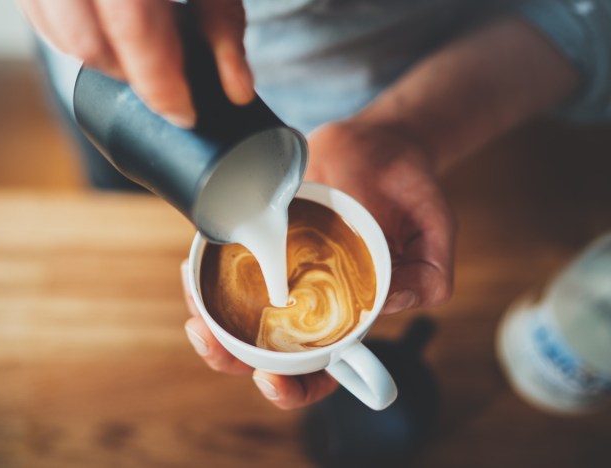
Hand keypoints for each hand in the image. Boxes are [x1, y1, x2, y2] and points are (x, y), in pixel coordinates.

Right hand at [18, 0, 253, 126]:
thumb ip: (224, 29)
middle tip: (164, 82)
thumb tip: (237, 90)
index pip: (134, 28)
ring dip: (100, 58)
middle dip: (130, 76)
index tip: (183, 114)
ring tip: (137, 52)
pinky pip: (37, 13)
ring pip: (58, 32)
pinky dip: (68, 34)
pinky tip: (103, 32)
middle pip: (89, 42)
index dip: (159, 82)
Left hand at [181, 120, 455, 408]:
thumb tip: (391, 302)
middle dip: (229, 357)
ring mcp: (283, 271)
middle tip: (208, 338)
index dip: (295, 388)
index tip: (271, 378)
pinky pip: (227, 265)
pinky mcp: (264, 240)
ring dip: (208, 319)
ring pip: (236, 313)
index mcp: (350, 315)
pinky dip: (206, 273)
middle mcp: (310, 300)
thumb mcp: (434, 231)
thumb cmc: (408, 193)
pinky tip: (194, 266)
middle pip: (264, 349)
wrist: (381, 144)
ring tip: (194, 309)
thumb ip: (431, 274)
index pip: (321, 369)